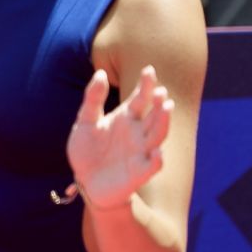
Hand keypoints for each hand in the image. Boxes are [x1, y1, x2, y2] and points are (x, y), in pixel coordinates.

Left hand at [67, 65, 173, 215]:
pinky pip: (152, 165)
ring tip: (166, 107)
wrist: (86, 182)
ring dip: (164, 122)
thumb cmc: (88, 150)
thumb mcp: (85, 122)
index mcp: (126, 117)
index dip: (146, 84)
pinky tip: (157, 152)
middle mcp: (138, 132)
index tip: (149, 70)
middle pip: (154, 115)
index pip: (140, 98)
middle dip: (159, 103)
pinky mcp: (140, 172)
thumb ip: (93, 98)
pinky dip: (157, 159)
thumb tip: (100, 72)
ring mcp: (141, 152)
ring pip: (158, 135)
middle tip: (161, 91)